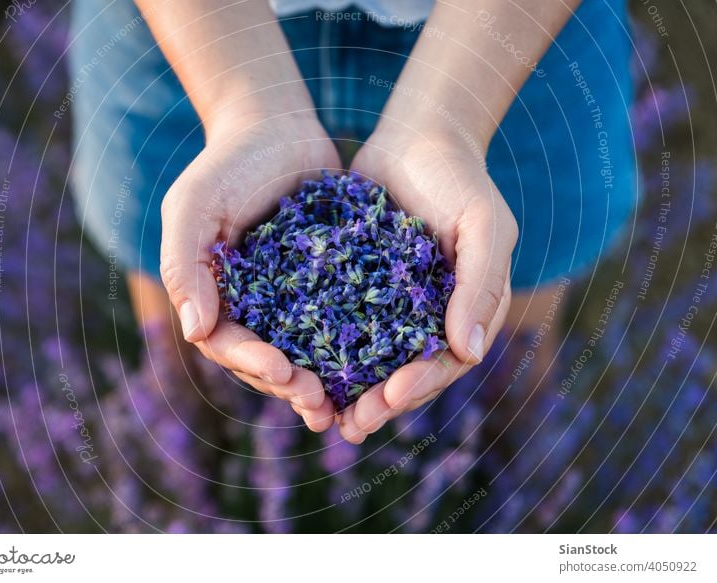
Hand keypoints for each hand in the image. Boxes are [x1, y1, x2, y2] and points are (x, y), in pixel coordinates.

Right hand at [160, 111, 339, 431]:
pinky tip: (377, 365)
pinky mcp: (328, 284)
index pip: (228, 343)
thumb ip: (184, 266)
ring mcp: (290, 299)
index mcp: (215, 296)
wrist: (276, 125)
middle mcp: (252, 306)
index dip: (252, 363)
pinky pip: (339, 321)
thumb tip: (195, 332)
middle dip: (290, 385)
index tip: (281, 370)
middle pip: (267, 360)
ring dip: (321, 382)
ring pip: (304, 352)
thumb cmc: (227, 163)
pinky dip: (353, 348)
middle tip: (319, 405)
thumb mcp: (194, 206)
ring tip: (343, 406)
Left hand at [337, 125, 517, 442]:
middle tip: (350, 425)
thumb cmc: (458, 179)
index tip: (392, 396)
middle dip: (379, 402)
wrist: (417, 138)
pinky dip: (323, 351)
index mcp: (466, 311)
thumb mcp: (483, 225)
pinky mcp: (356, 288)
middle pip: (405, 372)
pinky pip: (340, 325)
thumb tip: (468, 352)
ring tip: (321, 414)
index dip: (421, 384)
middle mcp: (429, 317)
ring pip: (370, 360)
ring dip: (349, 391)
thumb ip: (479, 285)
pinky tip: (297, 367)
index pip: (446, 362)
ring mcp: (391, 305)